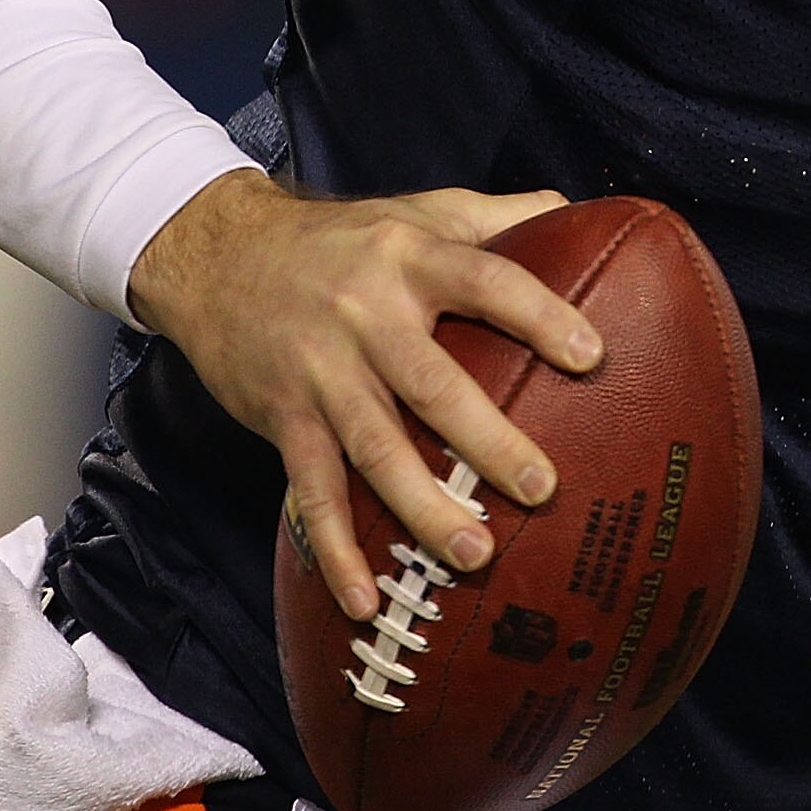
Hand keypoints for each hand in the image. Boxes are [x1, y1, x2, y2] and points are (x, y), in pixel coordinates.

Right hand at [127, 172, 601, 621]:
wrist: (219, 255)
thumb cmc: (341, 238)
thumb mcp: (418, 210)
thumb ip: (497, 215)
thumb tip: (579, 211)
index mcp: (411, 258)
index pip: (485, 281)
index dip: (538, 315)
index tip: (590, 356)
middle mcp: (366, 314)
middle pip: (432, 383)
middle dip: (487, 440)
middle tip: (543, 488)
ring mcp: (321, 372)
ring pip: (375, 448)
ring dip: (422, 507)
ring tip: (475, 554)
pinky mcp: (284, 418)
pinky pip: (311, 492)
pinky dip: (335, 549)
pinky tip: (365, 600)